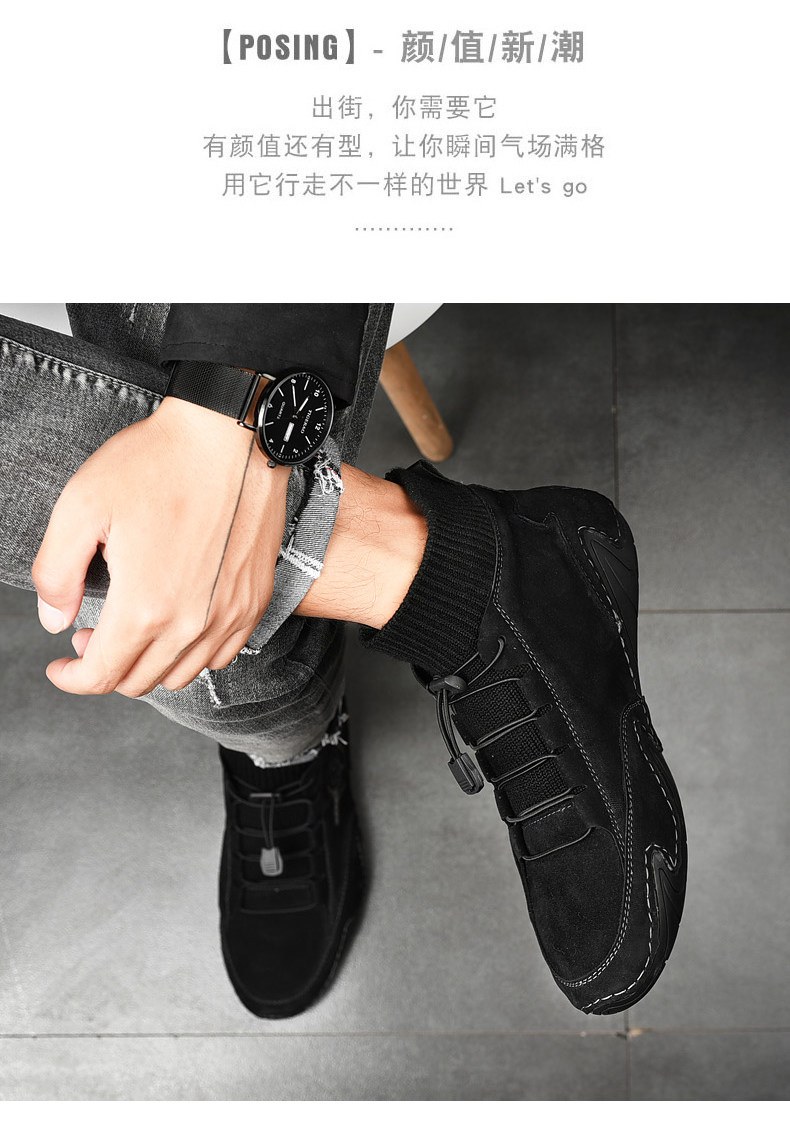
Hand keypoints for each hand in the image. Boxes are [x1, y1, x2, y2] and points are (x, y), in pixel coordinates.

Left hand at [32, 397, 289, 696]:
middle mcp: (192, 623)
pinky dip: (193, 653)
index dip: (71, 678)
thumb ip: (56, 572)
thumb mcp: (81, 506)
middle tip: (89, 636)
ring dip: (149, 664)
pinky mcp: (254, 600)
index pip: (101, 676)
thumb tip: (55, 619)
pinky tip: (177, 623)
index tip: (60, 665)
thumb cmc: (159, 462)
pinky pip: (221, 655)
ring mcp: (229, 615)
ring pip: (182, 674)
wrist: (232, 436)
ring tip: (133, 630)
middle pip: (140, 681)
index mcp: (145, 606)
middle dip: (105, 667)